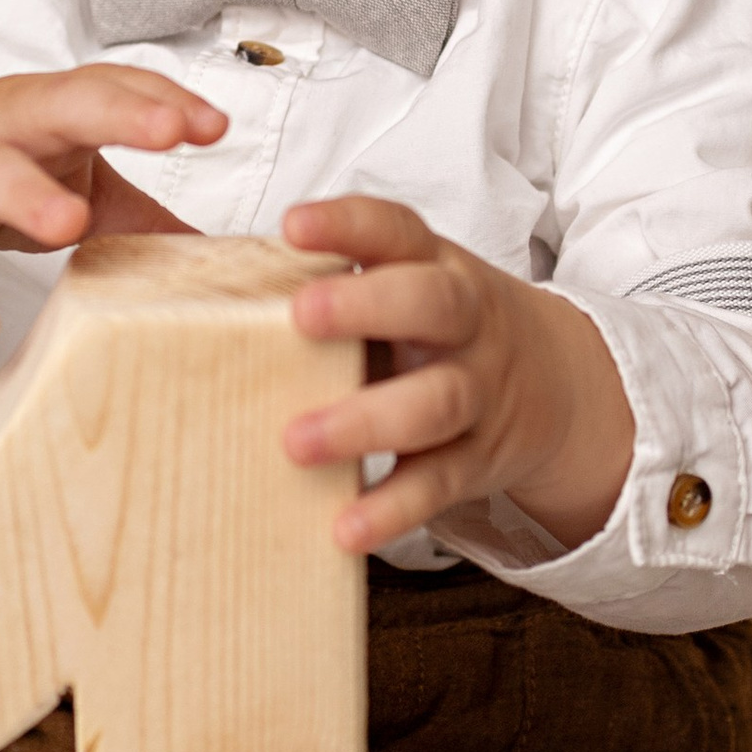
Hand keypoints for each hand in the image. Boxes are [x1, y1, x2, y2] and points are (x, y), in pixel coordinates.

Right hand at [0, 67, 220, 352]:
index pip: (107, 86)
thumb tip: (217, 255)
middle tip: (170, 130)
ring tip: (71, 223)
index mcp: (45, 109)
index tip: (214, 124)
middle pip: (54, 104)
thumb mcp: (61, 173)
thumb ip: (134, 212)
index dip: (160, 100)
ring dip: (26, 193)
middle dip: (114, 112)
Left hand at [279, 196, 633, 557]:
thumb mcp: (407, 287)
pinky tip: (346, 528)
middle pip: (433, 303)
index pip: (396, 231)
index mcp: (435, 266)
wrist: (558, 385)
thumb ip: (330, 285)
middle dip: (368, 306)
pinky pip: (437, 485)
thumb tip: (193, 280)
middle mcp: (466, 323)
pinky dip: (392, 509)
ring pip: (434, 403)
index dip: (348, 224)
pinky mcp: (478, 460)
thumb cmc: (441, 330)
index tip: (293, 225)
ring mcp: (478, 392)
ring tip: (296, 443)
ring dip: (364, 422)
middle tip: (301, 315)